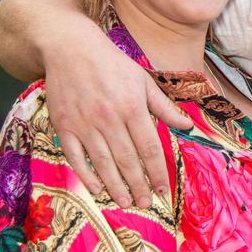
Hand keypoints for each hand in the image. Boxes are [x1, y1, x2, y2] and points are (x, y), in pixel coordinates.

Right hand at [43, 34, 194, 208]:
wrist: (70, 48)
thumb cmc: (111, 63)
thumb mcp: (143, 80)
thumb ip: (164, 106)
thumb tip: (187, 126)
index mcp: (132, 107)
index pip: (149, 148)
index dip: (157, 172)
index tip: (163, 190)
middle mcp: (110, 118)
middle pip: (127, 160)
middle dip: (139, 185)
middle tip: (147, 204)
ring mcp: (85, 123)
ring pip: (103, 162)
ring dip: (116, 186)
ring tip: (125, 202)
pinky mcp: (64, 126)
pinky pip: (76, 157)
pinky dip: (86, 174)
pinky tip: (97, 188)